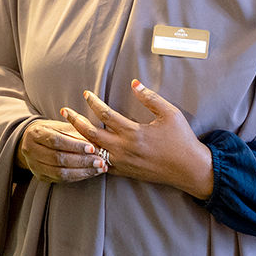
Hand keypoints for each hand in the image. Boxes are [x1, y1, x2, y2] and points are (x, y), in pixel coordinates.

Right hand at [17, 117, 106, 182]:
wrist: (34, 142)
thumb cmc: (52, 131)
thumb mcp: (62, 126)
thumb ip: (77, 132)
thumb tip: (96, 143)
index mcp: (36, 133)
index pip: (56, 140)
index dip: (75, 145)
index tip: (92, 148)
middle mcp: (31, 150)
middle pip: (58, 158)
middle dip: (82, 161)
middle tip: (100, 161)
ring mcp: (34, 165)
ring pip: (60, 172)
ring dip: (82, 171)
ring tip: (99, 168)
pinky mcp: (40, 176)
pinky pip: (61, 180)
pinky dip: (78, 177)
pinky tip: (90, 173)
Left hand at [61, 80, 213, 198]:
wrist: (191, 170)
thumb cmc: (182, 140)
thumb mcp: (170, 114)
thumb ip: (150, 98)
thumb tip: (134, 83)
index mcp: (134, 132)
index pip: (105, 114)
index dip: (93, 102)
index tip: (86, 93)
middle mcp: (124, 148)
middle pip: (91, 133)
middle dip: (75, 120)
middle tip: (64, 111)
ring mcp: (123, 162)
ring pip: (93, 150)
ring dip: (78, 139)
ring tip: (67, 129)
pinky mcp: (125, 172)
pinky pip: (101, 164)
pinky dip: (90, 156)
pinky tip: (82, 149)